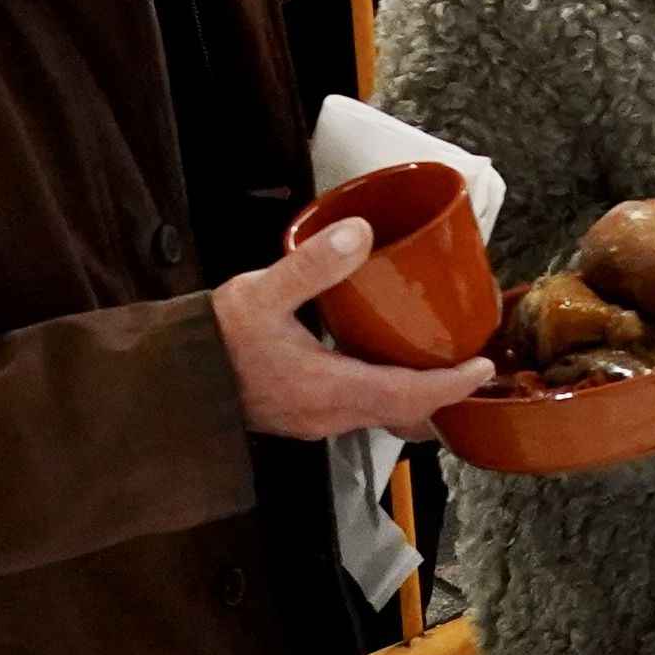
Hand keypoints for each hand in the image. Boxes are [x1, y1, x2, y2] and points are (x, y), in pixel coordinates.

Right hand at [217, 224, 489, 440]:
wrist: (171, 380)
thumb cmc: (213, 342)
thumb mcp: (262, 293)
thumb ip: (313, 266)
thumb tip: (359, 233)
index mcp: (328, 389)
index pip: (407, 396)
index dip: (451, 384)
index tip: (483, 364)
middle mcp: (328, 414)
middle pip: (403, 411)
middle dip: (442, 390)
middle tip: (470, 359)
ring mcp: (315, 420)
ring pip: (382, 413)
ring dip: (415, 393)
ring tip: (439, 359)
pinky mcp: (303, 415)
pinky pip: (359, 409)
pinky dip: (386, 390)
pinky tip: (384, 359)